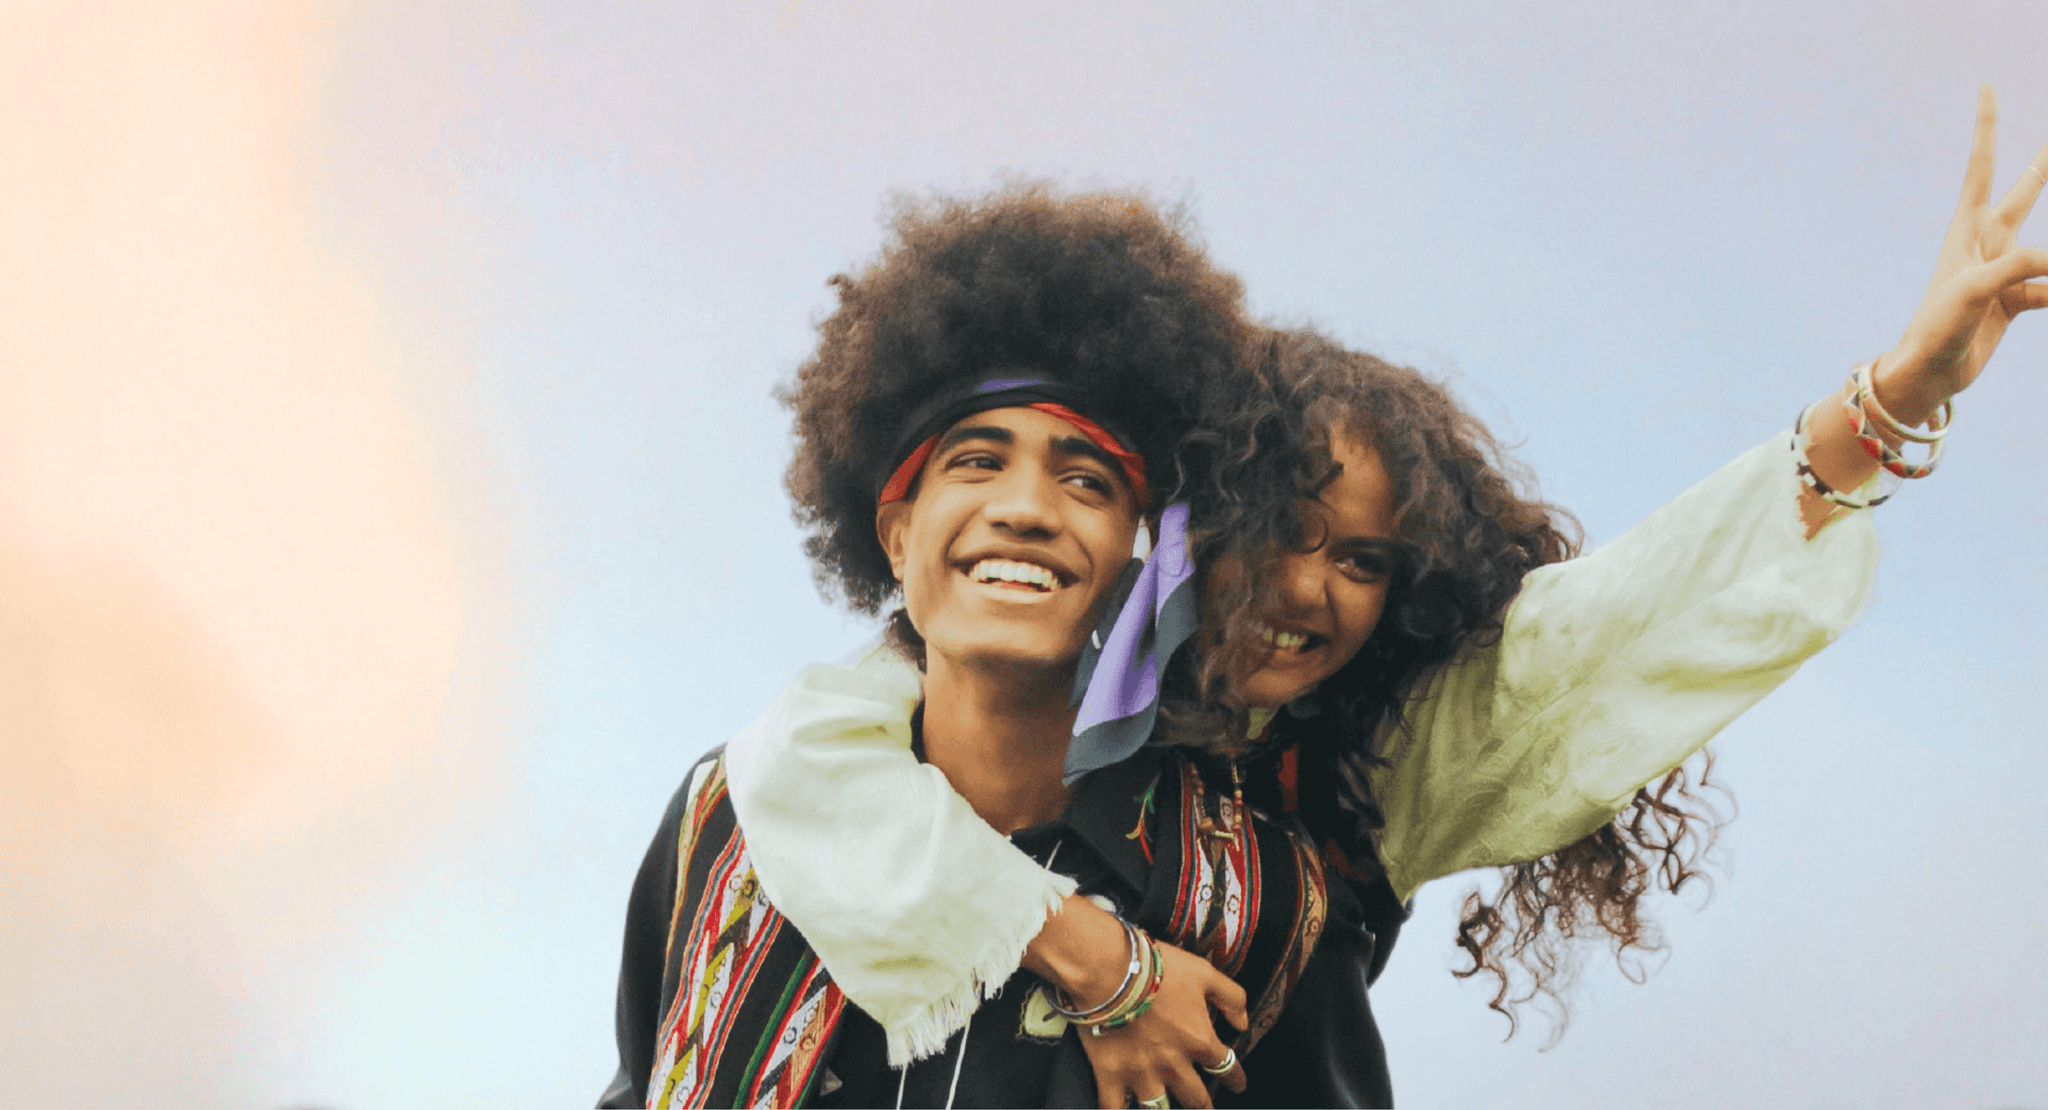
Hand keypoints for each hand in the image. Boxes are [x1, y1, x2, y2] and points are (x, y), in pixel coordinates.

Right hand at [1077, 940, 1248, 1109]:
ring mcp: (1142, 1073)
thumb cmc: (1155, 967)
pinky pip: (1114, 1106)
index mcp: (1198, 1040)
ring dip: (1163, 1109)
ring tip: (1163, 1109)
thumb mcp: (1205, 973)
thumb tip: (1242, 1022)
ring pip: (1158, 1108)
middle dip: (1204, 1105)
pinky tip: (1122, 1108)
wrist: (1109, 969)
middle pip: (1197, 1098)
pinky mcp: (1111, 1074)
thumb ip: (1231, 998)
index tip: (1238, 1084)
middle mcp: (1173, 1064)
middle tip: (1205, 1106)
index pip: (1227, 1067)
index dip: (1236, 1078)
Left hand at [1878, 85, 2047, 421]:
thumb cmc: (1937, 326)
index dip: (1987, 127)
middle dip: (2044, 164)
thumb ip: (2021, 268)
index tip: (1986, 87)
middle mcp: (1987, 243)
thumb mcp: (1974, 291)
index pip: (1983, 166)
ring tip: (2047, 271)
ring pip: (2046, 250)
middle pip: (2025, 191)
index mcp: (1968, 229)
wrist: (1928, 371)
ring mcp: (2004, 271)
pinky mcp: (2016, 300)